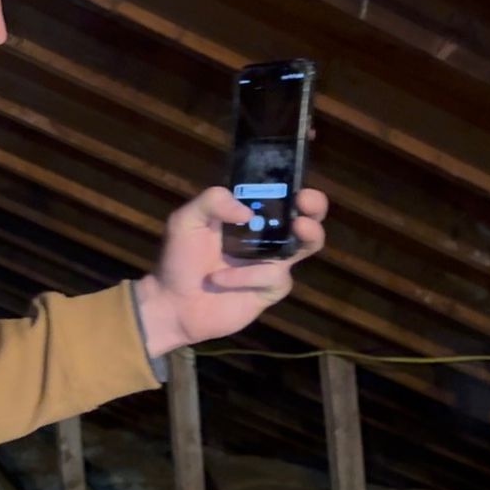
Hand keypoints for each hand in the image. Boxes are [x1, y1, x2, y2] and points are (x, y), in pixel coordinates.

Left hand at [133, 186, 328, 354]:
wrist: (174, 304)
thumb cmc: (179, 259)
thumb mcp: (185, 221)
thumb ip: (211, 202)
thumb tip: (247, 211)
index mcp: (246, 214)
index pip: (277, 194)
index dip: (291, 186)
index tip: (294, 185)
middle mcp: (265, 235)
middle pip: (305, 216)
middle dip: (315, 207)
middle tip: (306, 203)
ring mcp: (272, 262)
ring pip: (306, 245)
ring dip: (308, 234)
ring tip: (299, 228)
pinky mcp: (271, 288)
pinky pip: (273, 276)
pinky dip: (246, 276)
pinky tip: (221, 279)